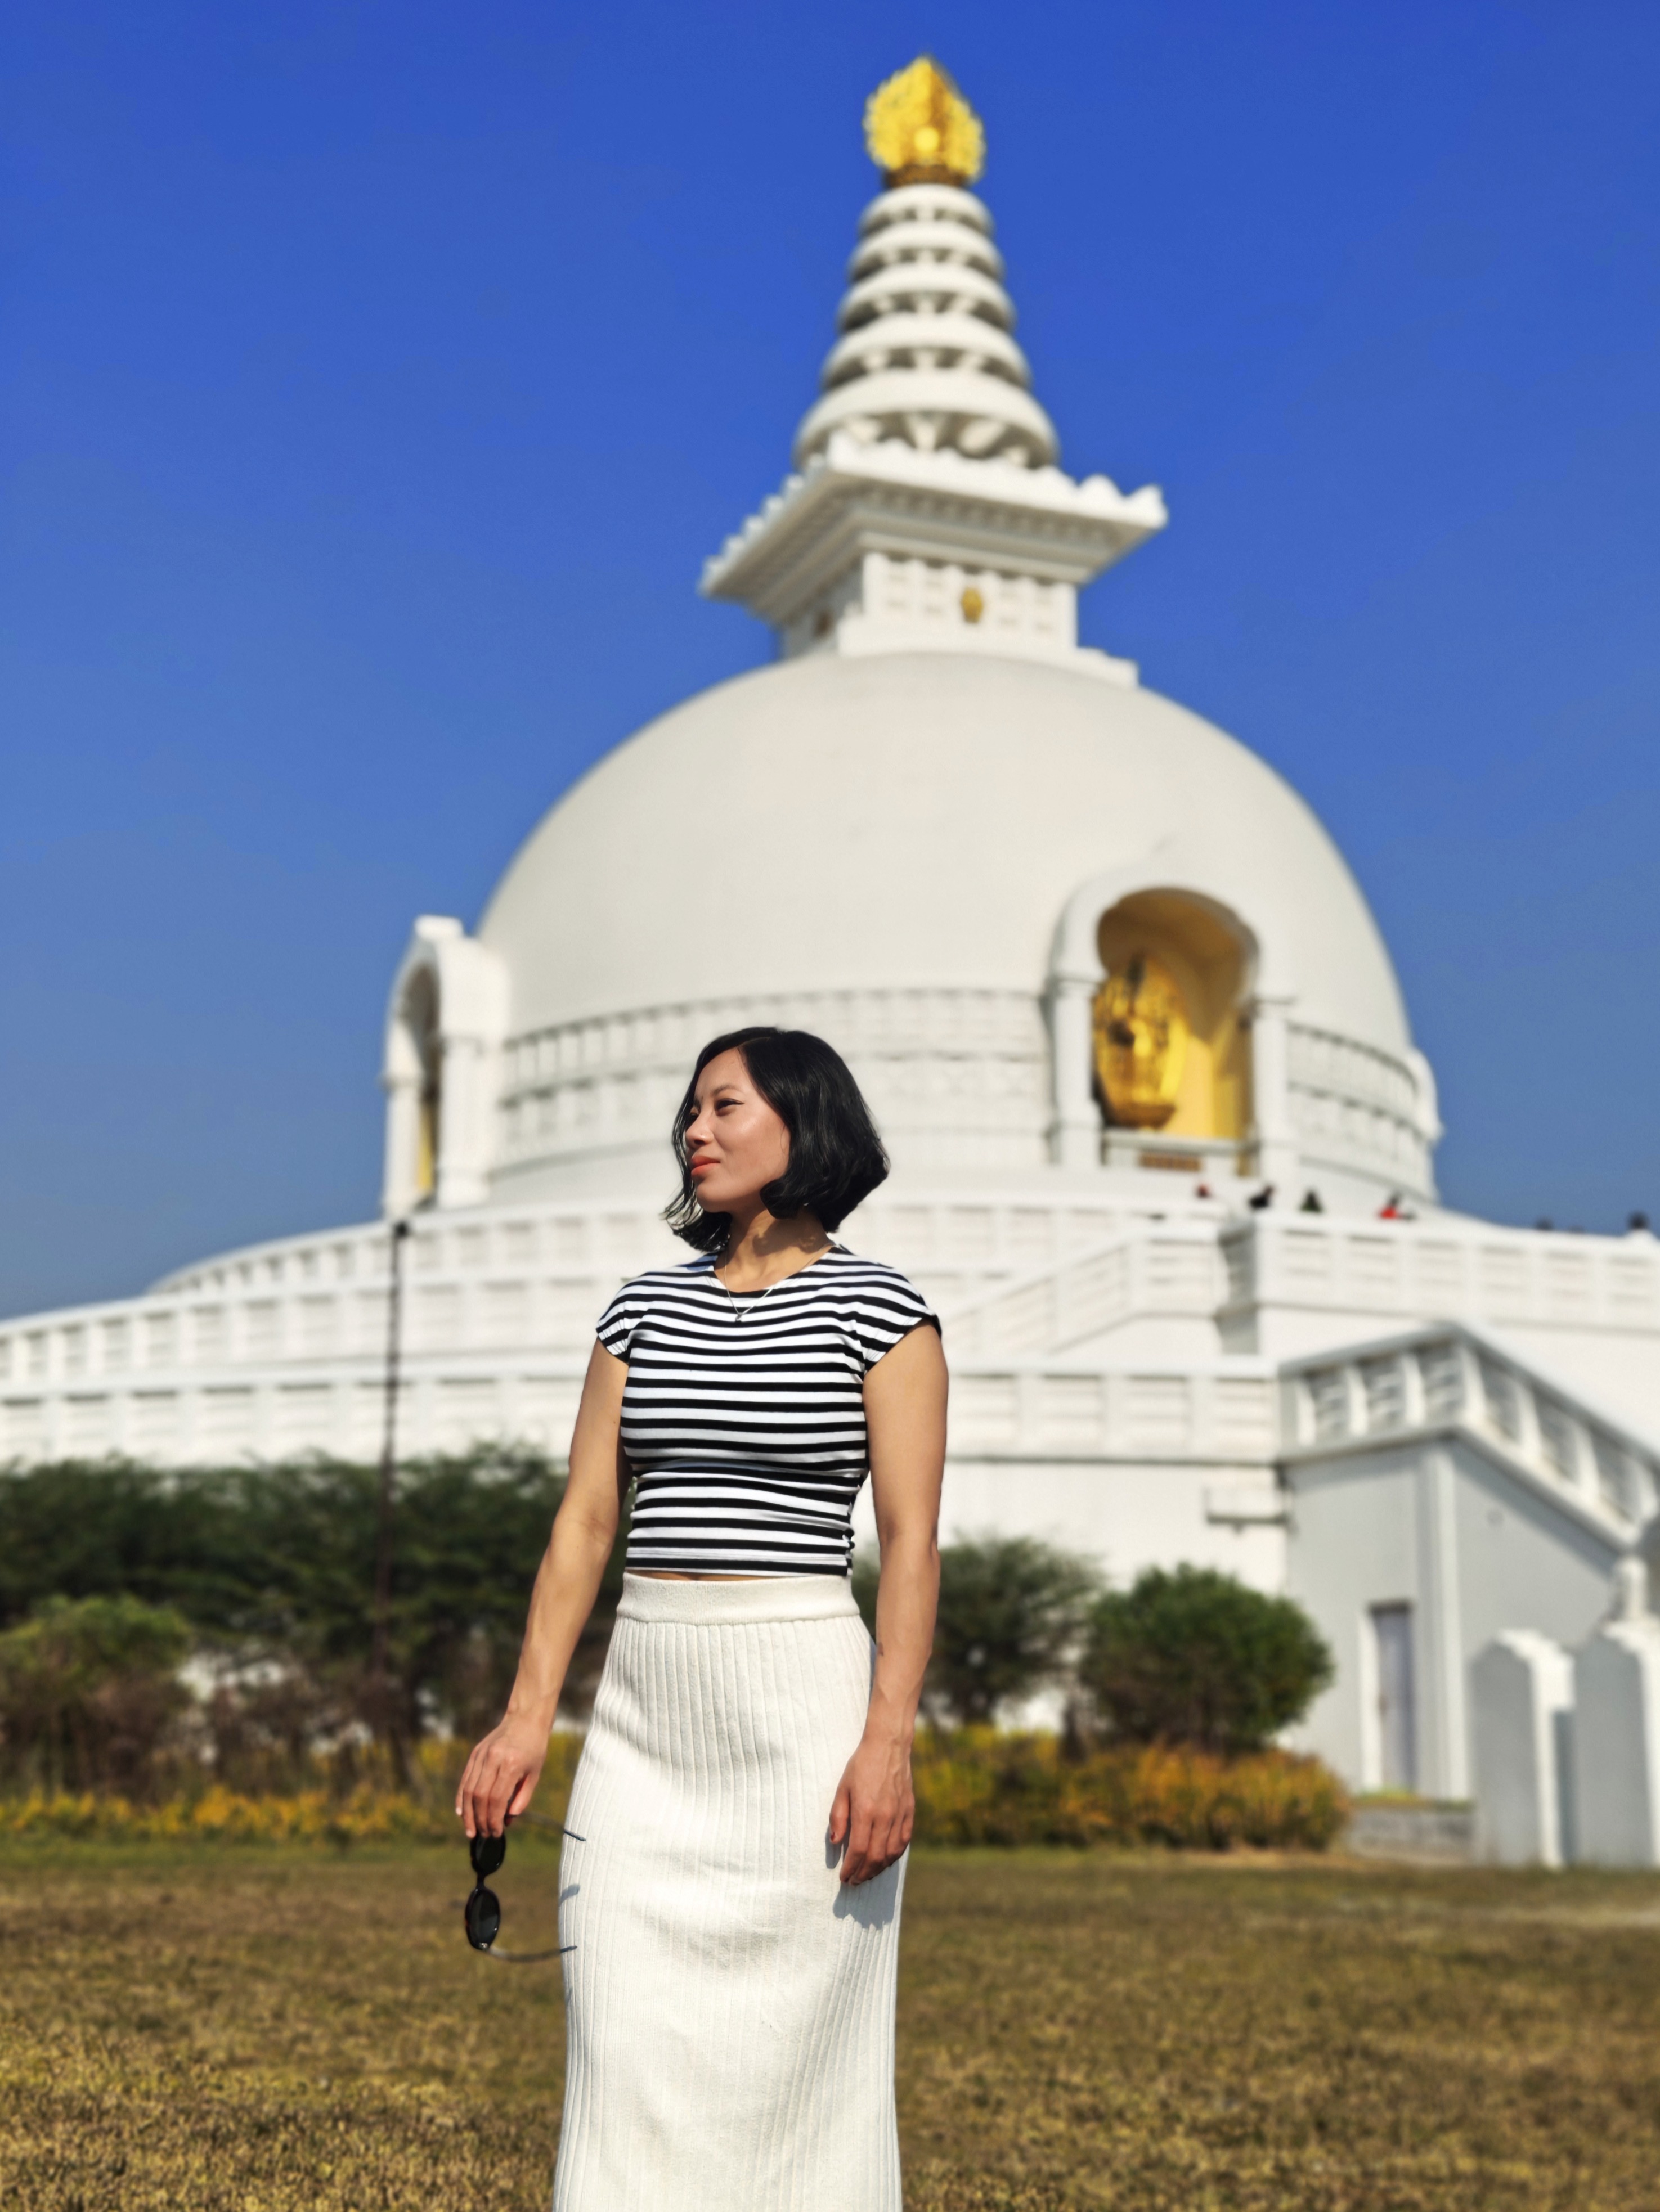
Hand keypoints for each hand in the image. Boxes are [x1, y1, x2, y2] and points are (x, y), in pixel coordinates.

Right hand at [455, 1713, 550, 1838]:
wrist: (525, 1718)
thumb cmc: (534, 1748)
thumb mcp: (534, 1774)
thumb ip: (521, 1798)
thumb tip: (508, 1821)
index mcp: (511, 1765)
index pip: (497, 1800)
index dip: (494, 1820)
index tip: (496, 1833)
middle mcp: (493, 1759)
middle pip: (480, 1797)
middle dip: (480, 1820)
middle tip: (483, 1835)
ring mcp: (481, 1755)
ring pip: (469, 1790)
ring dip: (468, 1813)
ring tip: (470, 1830)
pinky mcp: (475, 1753)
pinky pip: (465, 1779)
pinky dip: (461, 1797)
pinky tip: (461, 1812)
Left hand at [829, 1730, 913, 1884]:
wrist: (889, 1746)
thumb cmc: (861, 1765)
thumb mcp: (842, 1788)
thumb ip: (838, 1817)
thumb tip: (835, 1842)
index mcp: (866, 1811)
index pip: (858, 1850)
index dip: (850, 1868)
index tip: (843, 1878)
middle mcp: (885, 1816)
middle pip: (875, 1857)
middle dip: (863, 1874)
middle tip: (853, 1881)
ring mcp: (900, 1815)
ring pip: (891, 1853)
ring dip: (878, 1869)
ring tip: (867, 1875)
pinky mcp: (910, 1812)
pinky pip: (904, 1842)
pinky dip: (894, 1856)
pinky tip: (886, 1861)